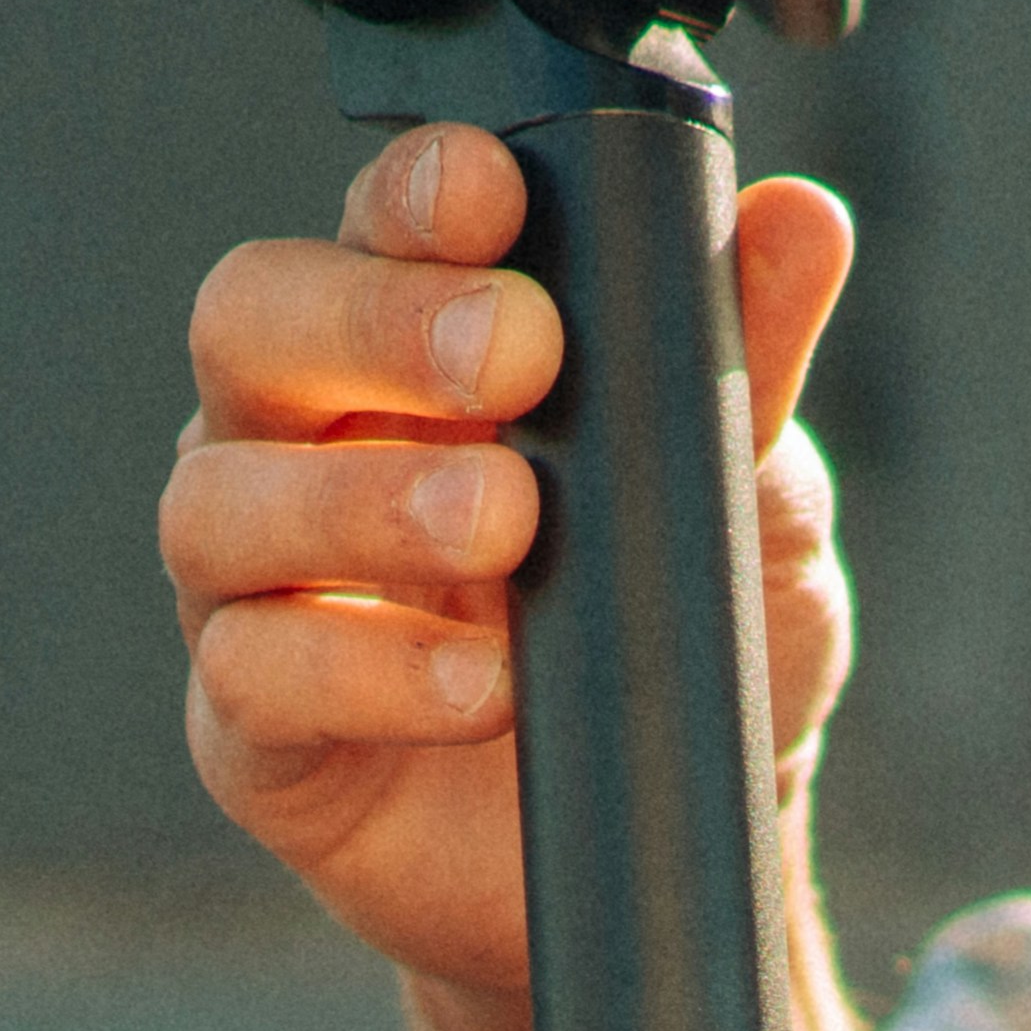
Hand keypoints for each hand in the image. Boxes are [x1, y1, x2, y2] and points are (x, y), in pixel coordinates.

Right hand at [160, 127, 858, 1030]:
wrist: (661, 840)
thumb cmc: (677, 635)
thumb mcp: (749, 501)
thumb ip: (751, 366)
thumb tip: (806, 221)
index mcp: (411, 346)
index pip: (375, 226)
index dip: (409, 194)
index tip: (489, 190)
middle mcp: (302, 437)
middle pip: (251, 324)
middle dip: (373, 321)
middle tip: (514, 352)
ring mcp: (258, 583)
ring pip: (224, 502)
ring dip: (365, 501)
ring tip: (505, 522)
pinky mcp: (255, 730)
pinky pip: (258, 677)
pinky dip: (373, 673)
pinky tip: (482, 680)